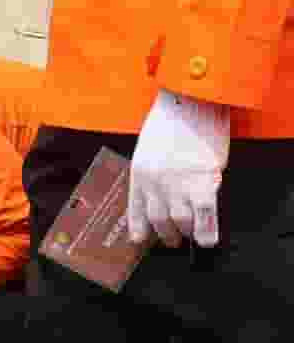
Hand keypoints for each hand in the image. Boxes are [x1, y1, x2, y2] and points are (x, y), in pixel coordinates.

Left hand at [128, 89, 230, 247]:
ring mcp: (178, 185)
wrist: (191, 102)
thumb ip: (153, 169)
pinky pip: (204, 216)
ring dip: (186, 233)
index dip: (139, 227)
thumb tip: (163, 189)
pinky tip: (207, 240)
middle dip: (165, 234)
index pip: (135, 208)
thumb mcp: (151, 145)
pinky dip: (206, 231)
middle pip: (158, 219)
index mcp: (139, 173)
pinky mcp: (203, 183)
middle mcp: (155, 183)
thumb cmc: (173, 118)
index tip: (140, 239)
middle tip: (172, 239)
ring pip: (180, 222)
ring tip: (190, 236)